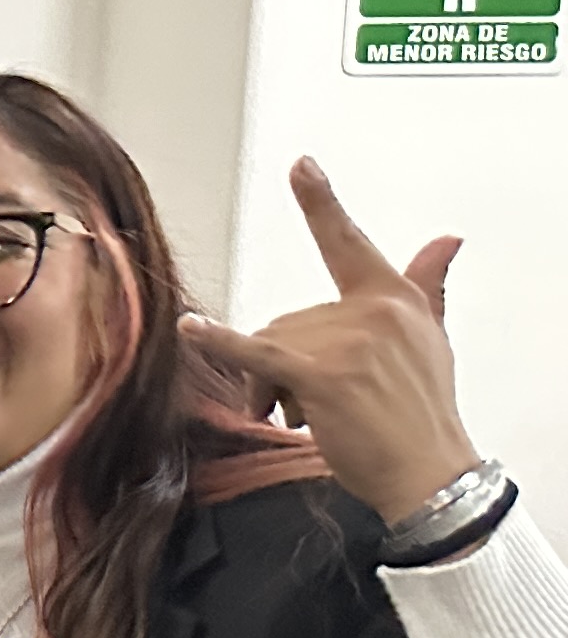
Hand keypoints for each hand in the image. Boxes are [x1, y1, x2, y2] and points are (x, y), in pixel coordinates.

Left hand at [179, 159, 480, 525]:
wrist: (427, 471)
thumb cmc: (420, 414)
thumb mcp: (430, 340)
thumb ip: (428, 284)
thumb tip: (448, 236)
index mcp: (393, 298)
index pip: (349, 244)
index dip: (322, 204)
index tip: (300, 166)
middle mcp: (372, 311)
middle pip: (286, 320)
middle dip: (278, 366)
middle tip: (298, 407)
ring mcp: (348, 340)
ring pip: (270, 346)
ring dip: (267, 388)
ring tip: (295, 417)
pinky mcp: (321, 374)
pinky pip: (256, 352)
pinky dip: (220, 342)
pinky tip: (189, 329)